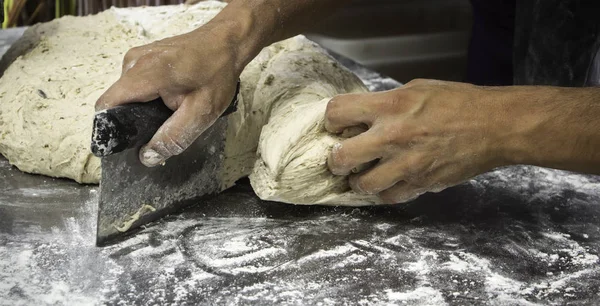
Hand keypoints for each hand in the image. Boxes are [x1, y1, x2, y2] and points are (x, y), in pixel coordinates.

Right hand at [95, 22, 239, 166]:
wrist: (228, 42)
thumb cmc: (217, 73)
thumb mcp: (200, 113)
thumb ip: (173, 137)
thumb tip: (146, 157)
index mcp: (143, 73)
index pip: (107, 106)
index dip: (114, 129)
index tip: (132, 143)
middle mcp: (133, 62)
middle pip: (118, 103)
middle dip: (136, 120)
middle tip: (165, 124)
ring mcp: (137, 57)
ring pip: (128, 94)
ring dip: (145, 107)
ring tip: (173, 107)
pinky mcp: (144, 56)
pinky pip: (136, 84)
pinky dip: (150, 95)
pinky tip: (172, 95)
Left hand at [325, 79, 507, 203]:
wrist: (495, 126)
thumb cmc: (457, 102)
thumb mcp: (416, 88)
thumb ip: (385, 103)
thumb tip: (361, 117)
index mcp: (389, 106)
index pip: (337, 112)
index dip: (331, 120)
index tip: (337, 126)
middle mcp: (392, 136)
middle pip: (340, 158)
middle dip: (335, 160)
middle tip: (341, 159)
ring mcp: (406, 164)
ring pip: (362, 185)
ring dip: (358, 182)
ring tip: (364, 175)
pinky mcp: (421, 184)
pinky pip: (389, 197)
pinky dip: (385, 192)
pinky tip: (389, 182)